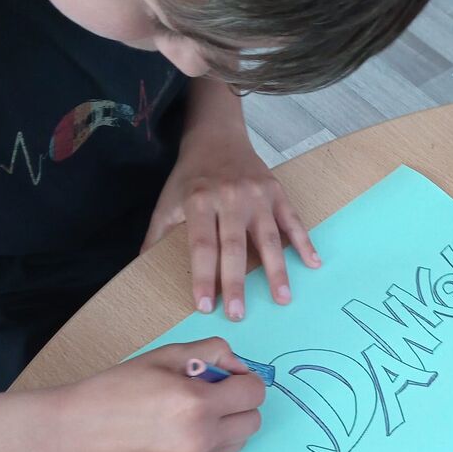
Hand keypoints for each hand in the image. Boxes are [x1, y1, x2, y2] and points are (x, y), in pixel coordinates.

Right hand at [60, 338, 265, 451]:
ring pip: (240, 441)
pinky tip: (181, 430)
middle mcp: (201, 438)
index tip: (225, 375)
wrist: (75, 433)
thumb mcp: (164, 356)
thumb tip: (237, 366)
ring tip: (193, 412)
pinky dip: (211, 442)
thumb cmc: (114, 390)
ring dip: (228, 424)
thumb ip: (211, 352)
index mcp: (197, 404)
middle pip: (253, 420)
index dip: (243, 378)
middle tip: (210, 392)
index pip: (254, 392)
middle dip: (239, 402)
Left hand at [142, 141, 320, 320]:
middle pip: (234, 247)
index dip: (203, 276)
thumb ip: (157, 236)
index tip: (204, 305)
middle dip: (236, 282)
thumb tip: (139, 269)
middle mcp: (231, 198)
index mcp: (200, 201)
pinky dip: (304, 242)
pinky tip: (313, 263)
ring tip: (282, 299)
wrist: (217, 137)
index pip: (202, 246)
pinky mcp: (277, 192)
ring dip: (277, 270)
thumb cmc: (190, 177)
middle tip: (238, 314)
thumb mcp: (167, 202)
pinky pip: (293, 221)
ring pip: (268, 238)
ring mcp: (257, 195)